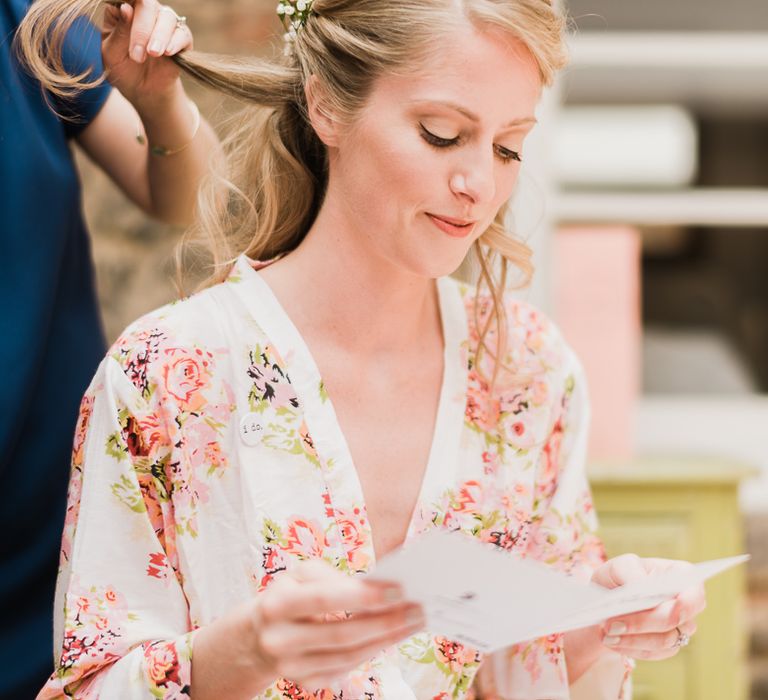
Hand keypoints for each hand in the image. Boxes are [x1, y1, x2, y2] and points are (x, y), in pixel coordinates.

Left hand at [101, 0, 192, 105]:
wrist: (143, 91)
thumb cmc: (123, 69)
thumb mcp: (112, 53)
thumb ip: (119, 32)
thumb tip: (126, 8)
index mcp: (123, 10)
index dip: (128, 7)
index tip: (125, 16)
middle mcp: (145, 11)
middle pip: (147, 4)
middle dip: (142, 29)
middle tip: (137, 55)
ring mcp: (164, 23)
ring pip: (167, 17)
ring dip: (159, 36)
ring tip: (153, 54)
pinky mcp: (182, 38)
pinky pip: (183, 33)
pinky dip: (175, 42)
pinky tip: (167, 53)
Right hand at [247, 560, 424, 688]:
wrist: (259, 635)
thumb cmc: (290, 594)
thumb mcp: (300, 574)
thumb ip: (333, 576)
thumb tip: (377, 586)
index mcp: (277, 605)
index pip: (324, 600)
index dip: (362, 596)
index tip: (398, 589)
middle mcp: (280, 640)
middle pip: (342, 634)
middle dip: (385, 621)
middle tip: (418, 608)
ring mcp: (292, 668)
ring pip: (349, 656)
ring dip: (387, 638)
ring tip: (414, 621)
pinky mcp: (306, 683)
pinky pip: (347, 668)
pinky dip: (374, 651)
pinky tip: (393, 636)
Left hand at [592, 554, 705, 660]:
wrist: (604, 602)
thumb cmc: (616, 578)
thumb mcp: (617, 566)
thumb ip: (630, 570)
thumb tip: (641, 585)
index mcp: (680, 576)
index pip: (694, 592)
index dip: (687, 603)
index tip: (673, 608)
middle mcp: (685, 603)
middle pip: (675, 620)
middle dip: (642, 623)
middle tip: (612, 624)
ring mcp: (679, 627)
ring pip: (664, 641)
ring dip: (633, 639)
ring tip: (607, 632)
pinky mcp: (667, 647)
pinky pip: (653, 653)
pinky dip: (630, 648)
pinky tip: (612, 641)